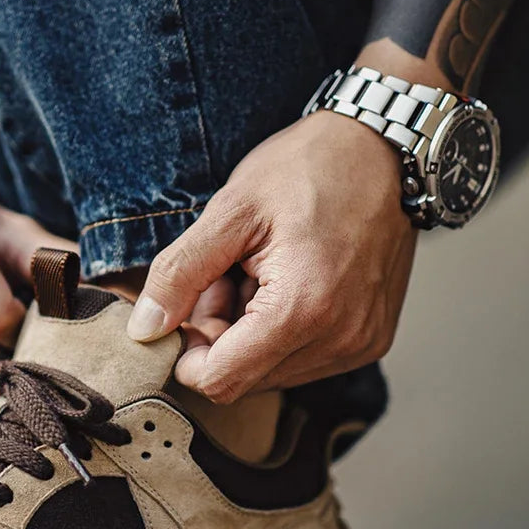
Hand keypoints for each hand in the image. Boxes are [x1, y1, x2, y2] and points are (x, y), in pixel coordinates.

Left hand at [127, 110, 417, 401]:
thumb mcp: (229, 211)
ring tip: (259, 274)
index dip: (188, 354)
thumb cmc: (309, 169)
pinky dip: (281, 331)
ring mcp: (360, 344)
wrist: (385, 147)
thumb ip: (179, 275)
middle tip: (227, 277)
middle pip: (243, 379)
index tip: (189, 307)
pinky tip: (287, 283)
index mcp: (302, 309)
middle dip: (219, 337)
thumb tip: (143, 330)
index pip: (219, 381)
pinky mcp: (370, 340)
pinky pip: (303, 360)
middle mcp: (339, 339)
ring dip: (249, 335)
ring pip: (270, 373)